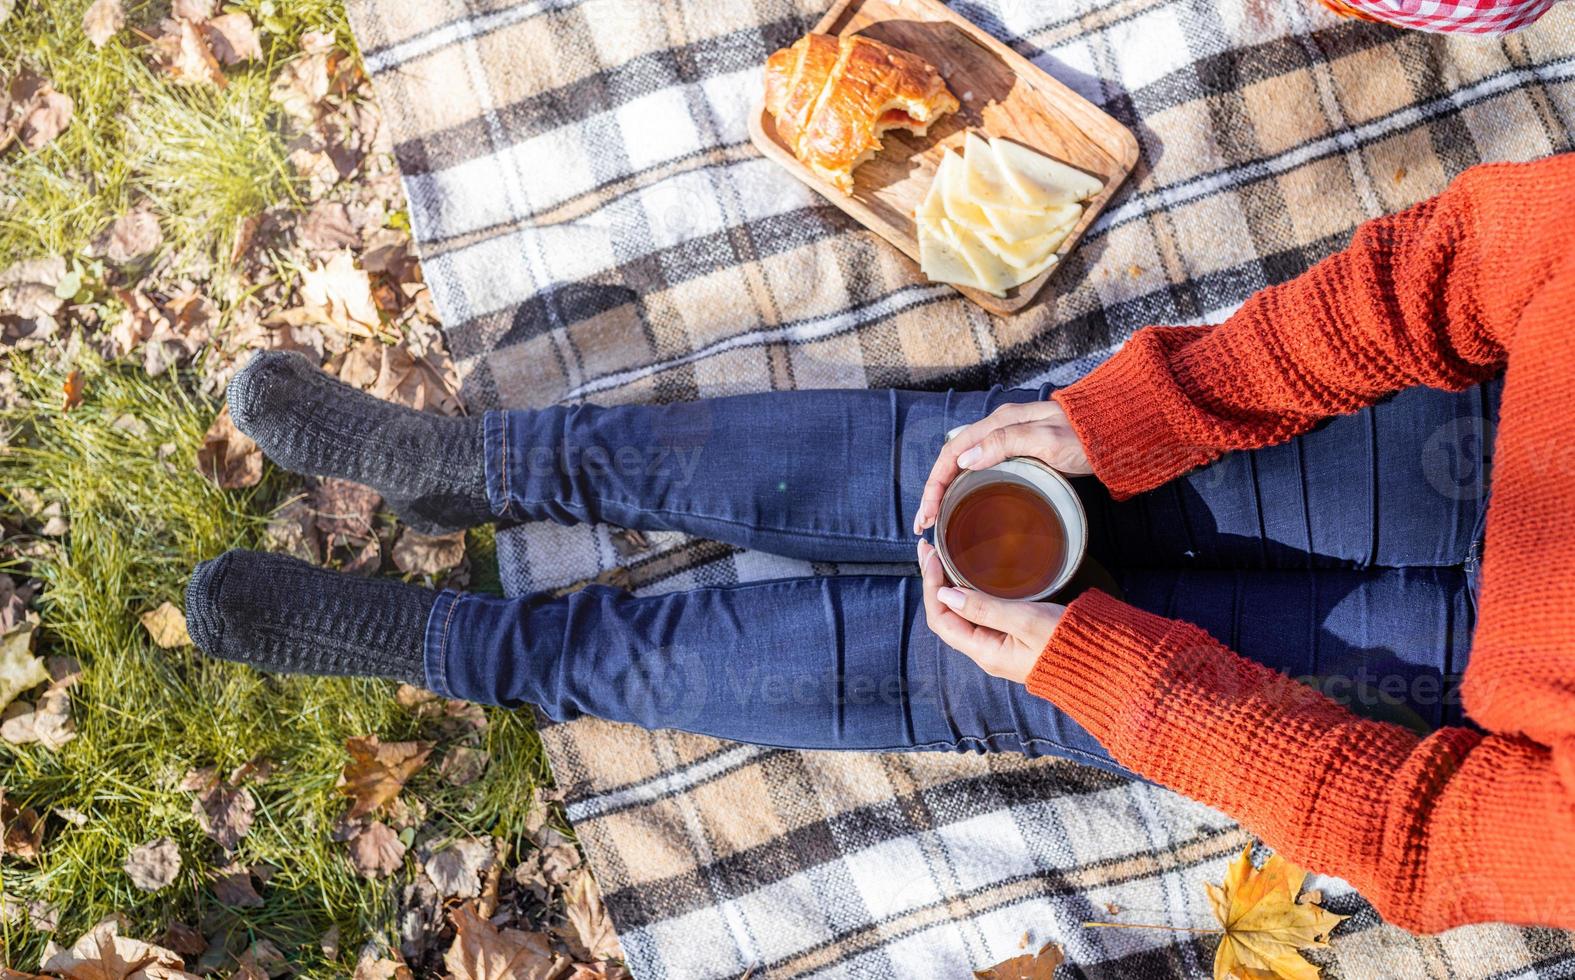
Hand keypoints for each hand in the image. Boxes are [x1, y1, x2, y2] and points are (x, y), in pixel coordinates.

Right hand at [913, 400, 1091, 533]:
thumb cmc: (1086, 438)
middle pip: (953, 459)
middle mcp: (998, 428)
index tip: (927, 514)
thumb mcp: (1046, 440)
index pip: (952, 453)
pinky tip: (965, 502)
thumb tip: (964, 459)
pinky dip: (965, 487)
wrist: (1117, 432)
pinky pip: (982, 468)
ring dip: (947, 491)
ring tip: (937, 517)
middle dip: (935, 491)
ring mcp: (1009, 439)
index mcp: (999, 423)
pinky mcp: (1020, 451)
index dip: (934, 485)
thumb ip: (1006, 443)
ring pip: (965, 465)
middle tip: (925, 524)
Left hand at [918, 539, 1063, 683]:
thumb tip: (944, 594)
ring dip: (947, 587)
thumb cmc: (1068, 641)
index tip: (931, 556)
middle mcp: (986, 652)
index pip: (940, 620)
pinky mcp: (1011, 639)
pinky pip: (978, 615)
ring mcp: (998, 647)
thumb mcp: (1026, 620)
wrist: (1102, 661)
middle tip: (929, 550)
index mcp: (986, 652)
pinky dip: (966, 594)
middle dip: (933, 583)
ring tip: (940, 559)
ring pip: (960, 615)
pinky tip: (967, 578)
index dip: (930, 586)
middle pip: (946, 617)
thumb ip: (985, 608)